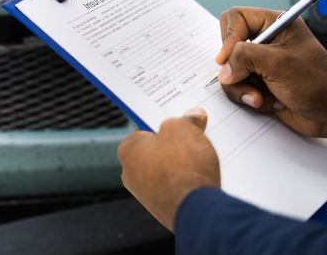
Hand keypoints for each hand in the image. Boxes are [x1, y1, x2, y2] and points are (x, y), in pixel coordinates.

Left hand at [117, 108, 219, 229]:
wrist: (196, 210)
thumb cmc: (183, 167)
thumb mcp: (184, 129)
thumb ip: (186, 119)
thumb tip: (193, 117)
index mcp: (127, 150)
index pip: (145, 127)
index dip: (165, 121)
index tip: (180, 119)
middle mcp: (130, 173)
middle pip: (155, 148)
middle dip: (174, 143)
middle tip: (193, 136)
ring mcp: (145, 194)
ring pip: (165, 168)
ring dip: (181, 163)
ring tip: (198, 158)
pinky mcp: (162, 207)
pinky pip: (173, 186)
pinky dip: (184, 181)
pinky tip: (198, 177)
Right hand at [216, 7, 326, 150]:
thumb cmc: (318, 84)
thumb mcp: (279, 64)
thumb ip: (245, 58)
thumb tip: (224, 69)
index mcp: (276, 23)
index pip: (237, 18)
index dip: (229, 37)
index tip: (227, 59)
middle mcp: (266, 41)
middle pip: (229, 45)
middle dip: (235, 66)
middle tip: (246, 77)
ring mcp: (261, 64)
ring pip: (230, 70)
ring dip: (243, 87)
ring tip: (262, 97)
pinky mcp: (259, 83)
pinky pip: (238, 87)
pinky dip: (249, 97)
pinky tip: (269, 102)